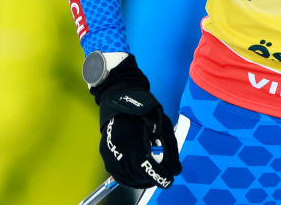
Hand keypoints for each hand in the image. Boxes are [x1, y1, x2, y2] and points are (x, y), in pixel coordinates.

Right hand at [91, 55, 181, 188]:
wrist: (121, 99)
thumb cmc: (144, 111)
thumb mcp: (163, 126)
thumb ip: (171, 149)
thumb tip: (176, 170)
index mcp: (133, 138)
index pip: (145, 166)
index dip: (158, 176)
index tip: (169, 181)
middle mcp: (118, 147)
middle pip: (136, 174)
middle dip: (152, 178)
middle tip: (164, 177)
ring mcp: (109, 152)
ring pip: (126, 177)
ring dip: (141, 180)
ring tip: (154, 175)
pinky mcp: (105, 154)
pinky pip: (117, 173)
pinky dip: (130, 178)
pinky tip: (140, 174)